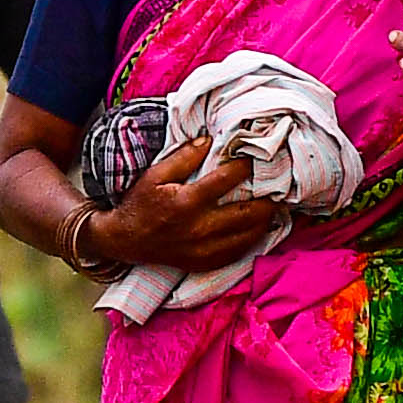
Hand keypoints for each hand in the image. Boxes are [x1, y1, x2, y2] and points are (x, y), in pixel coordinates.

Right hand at [103, 135, 282, 276]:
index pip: (228, 180)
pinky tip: (259, 224)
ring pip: (250, 234)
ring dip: (266, 218)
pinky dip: (254, 237)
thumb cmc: (140, 204)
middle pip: (248, 212)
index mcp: (187, 202)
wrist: (125, 241)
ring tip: (274, 202)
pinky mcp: (206, 262)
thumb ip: (183, 157)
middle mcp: (200, 228)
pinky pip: (240, 252)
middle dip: (268, 197)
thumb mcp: (155, 175)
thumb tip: (210, 140)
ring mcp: (205, 250)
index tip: (255, 156)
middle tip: (277, 183)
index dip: (246, 165)